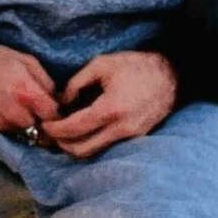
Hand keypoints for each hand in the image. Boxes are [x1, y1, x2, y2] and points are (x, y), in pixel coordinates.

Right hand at [0, 43, 60, 144]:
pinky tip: (11, 109)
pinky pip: (14, 131)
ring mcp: (3, 123)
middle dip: (46, 121)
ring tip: (24, 107)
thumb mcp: (27, 61)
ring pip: (29, 133)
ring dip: (31, 124)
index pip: (54, 117)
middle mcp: (16, 114)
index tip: (57, 106)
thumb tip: (58, 100)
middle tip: (42, 108)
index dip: (59, 112)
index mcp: (27, 94)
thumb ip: (47, 82)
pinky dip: (17, 124)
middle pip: (43, 130)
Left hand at [40, 50, 178, 157]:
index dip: (55, 129)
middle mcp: (122, 128)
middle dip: (61, 143)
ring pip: (95, 152)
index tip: (44, 124)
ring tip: (63, 132)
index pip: (75, 128)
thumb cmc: (135, 66)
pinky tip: (83, 130)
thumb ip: (76, 83)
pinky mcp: (136, 137)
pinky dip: (91, 142)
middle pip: (82, 149)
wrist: (172, 75)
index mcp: (111, 109)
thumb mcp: (101, 65)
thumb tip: (61, 102)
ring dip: (75, 145)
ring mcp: (131, 136)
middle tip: (50, 132)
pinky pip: (108, 146)